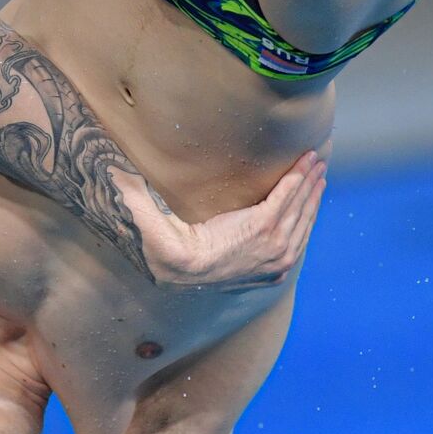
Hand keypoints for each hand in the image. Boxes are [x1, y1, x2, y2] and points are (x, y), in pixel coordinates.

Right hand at [133, 152, 326, 292]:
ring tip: (319, 177)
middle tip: (320, 159)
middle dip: (311, 182)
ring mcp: (277, 262)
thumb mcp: (156, 222)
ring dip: (313, 199)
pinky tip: (310, 204)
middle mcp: (274, 248)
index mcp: (257, 230)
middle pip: (300, 208)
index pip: (286, 195)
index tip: (310, 154)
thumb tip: (112, 171)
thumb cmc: (172, 248)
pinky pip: (300, 240)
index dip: (299, 173)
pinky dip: (307, 220)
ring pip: (304, 224)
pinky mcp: (277, 270)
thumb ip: (138, 195)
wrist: (179, 279)